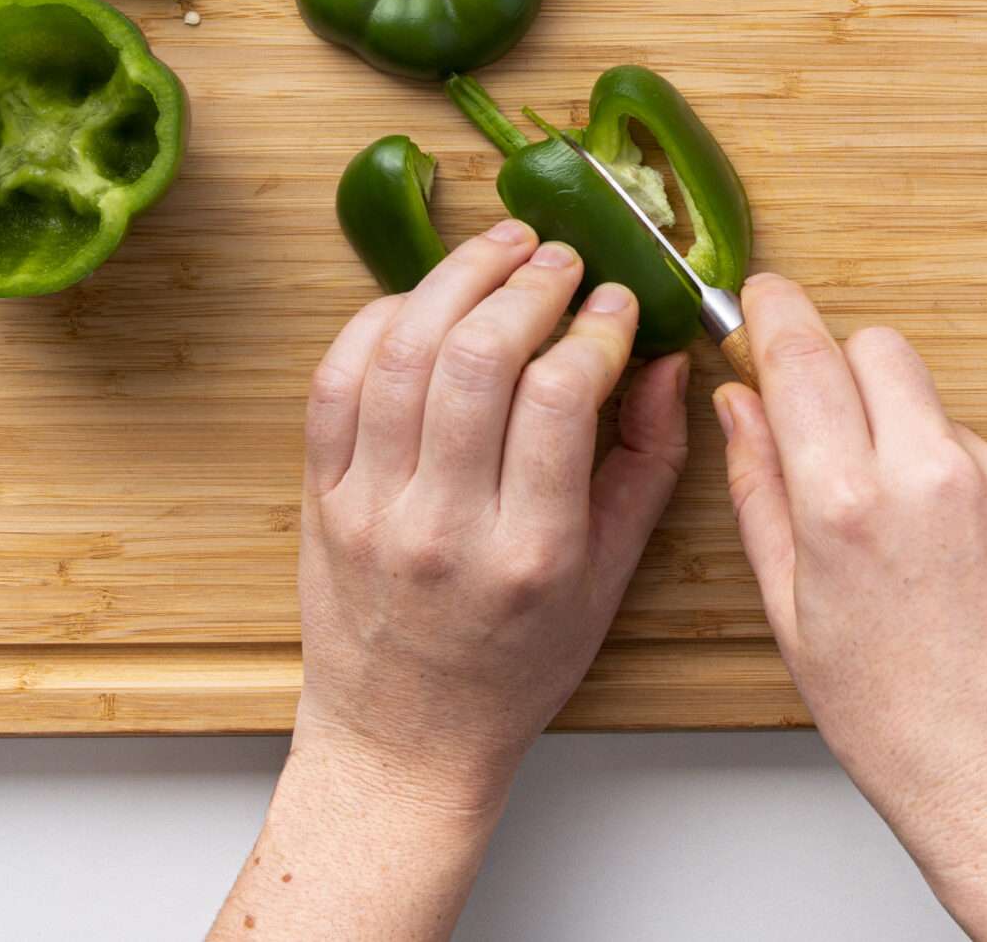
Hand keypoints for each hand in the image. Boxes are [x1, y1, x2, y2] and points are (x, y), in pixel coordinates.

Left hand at [296, 220, 690, 796]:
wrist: (406, 737)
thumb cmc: (517, 664)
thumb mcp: (610, 579)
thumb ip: (648, 464)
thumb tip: (664, 360)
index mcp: (531, 553)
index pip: (559, 397)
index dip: (594, 327)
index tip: (615, 302)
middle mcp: (444, 528)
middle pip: (478, 359)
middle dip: (528, 285)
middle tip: (561, 260)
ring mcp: (372, 510)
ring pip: (403, 354)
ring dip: (456, 280)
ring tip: (501, 249)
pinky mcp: (321, 498)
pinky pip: (336, 381)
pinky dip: (379, 321)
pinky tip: (424, 301)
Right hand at [715, 275, 986, 939]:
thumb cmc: (901, 728)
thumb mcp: (794, 615)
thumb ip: (761, 492)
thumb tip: (739, 406)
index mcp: (848, 504)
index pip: (802, 355)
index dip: (775, 312)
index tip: (763, 297)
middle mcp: (933, 475)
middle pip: (880, 350)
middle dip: (849, 376)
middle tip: (837, 440)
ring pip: (940, 411)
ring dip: (915, 447)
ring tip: (918, 553)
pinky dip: (975, 495)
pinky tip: (971, 573)